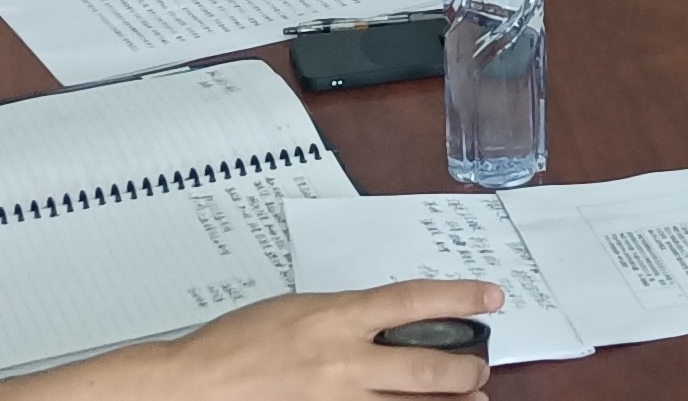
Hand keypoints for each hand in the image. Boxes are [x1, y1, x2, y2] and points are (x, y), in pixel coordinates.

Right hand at [136, 280, 503, 396]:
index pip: (413, 301)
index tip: (491, 297)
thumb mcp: (299, 309)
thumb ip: (347, 316)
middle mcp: (342, 361)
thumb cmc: (238, 343)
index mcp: (335, 317)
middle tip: (480, 370)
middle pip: (425, 366)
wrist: (195, 385)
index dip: (459, 297)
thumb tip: (390, 321)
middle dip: (465, 370)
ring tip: (471, 400)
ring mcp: (336, 400)